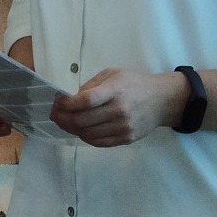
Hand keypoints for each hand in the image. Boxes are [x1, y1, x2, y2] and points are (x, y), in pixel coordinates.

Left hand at [51, 69, 185, 146]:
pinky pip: (98, 142)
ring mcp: (123, 127)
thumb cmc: (134, 84)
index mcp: (115, 90)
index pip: (86, 100)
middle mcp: (119, 110)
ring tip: (67, 122)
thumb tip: (70, 99)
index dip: (67, 104)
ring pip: (87, 134)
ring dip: (73, 129)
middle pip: (82, 120)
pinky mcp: (126, 138)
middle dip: (64, 118)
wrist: (161, 100)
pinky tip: (82, 130)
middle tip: (55, 115)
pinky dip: (86, 137)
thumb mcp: (113, 75)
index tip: (57, 103)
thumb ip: (91, 86)